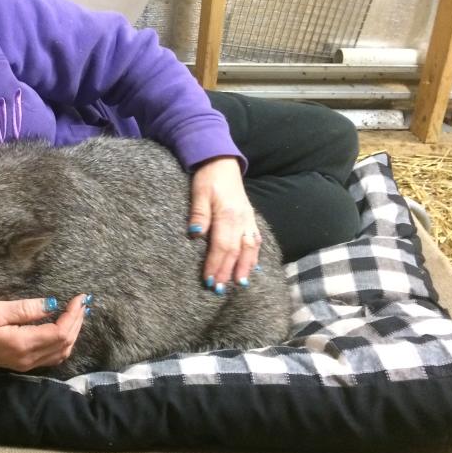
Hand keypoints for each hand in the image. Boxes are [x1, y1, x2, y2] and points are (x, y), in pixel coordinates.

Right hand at [0, 294, 88, 373]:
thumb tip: (52, 304)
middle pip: (66, 342)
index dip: (73, 315)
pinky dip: (65, 342)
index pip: (60, 332)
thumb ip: (26, 308)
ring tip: (77, 313)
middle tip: (82, 302)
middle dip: (77, 321)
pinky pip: (54, 356)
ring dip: (74, 332)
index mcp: (23, 344)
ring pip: (63, 352)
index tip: (79, 298)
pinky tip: (65, 328)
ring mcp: (28, 364)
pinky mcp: (26, 365)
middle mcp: (29, 358)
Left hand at [188, 156, 260, 292]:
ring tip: (239, 283)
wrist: (222, 162)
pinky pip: (255, 240)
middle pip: (236, 251)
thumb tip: (196, 234)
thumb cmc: (208, 178)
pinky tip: (251, 266)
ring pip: (250, 248)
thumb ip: (199, 213)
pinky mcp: (250, 218)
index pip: (222, 246)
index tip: (209, 280)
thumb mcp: (199, 192)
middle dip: (228, 271)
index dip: (215, 264)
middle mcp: (242, 219)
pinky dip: (254, 255)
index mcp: (228, 214)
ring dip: (244, 267)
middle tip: (219, 290)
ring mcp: (248, 219)